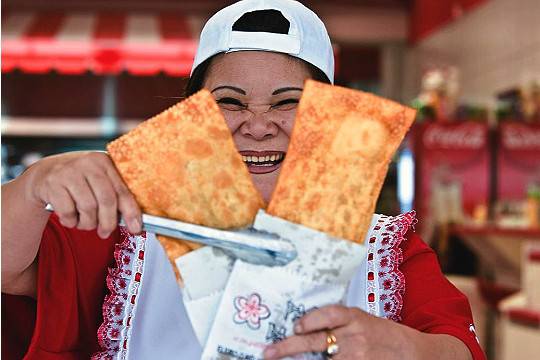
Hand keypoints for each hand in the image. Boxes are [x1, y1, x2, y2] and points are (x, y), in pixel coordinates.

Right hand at [30, 151, 141, 237]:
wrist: (45, 174)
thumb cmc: (80, 181)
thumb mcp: (98, 181)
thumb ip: (114, 196)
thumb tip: (134, 223)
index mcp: (104, 162)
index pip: (122, 191)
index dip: (131, 212)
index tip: (136, 228)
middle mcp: (88, 164)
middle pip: (107, 200)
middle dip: (109, 222)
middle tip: (105, 232)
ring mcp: (69, 172)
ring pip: (88, 208)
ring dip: (88, 223)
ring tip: (84, 222)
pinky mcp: (52, 184)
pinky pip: (68, 212)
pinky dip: (71, 221)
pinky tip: (70, 217)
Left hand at [263, 304, 414, 359]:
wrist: (414, 353)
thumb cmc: (384, 336)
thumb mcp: (363, 321)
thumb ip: (339, 323)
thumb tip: (303, 329)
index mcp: (355, 316)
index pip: (328, 314)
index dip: (309, 320)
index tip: (294, 327)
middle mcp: (355, 335)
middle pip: (316, 340)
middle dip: (288, 347)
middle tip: (268, 352)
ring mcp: (358, 355)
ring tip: (287, 359)